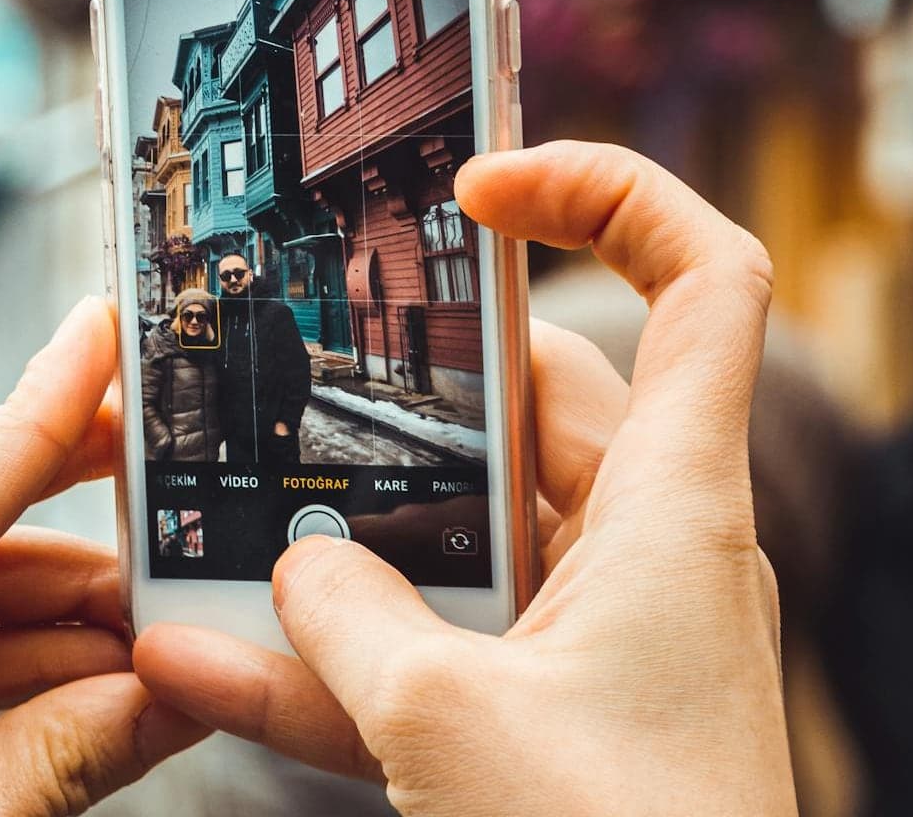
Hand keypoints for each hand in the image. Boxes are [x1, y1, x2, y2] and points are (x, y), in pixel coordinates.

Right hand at [134, 141, 794, 814]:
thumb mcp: (454, 725)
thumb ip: (350, 625)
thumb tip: (294, 572)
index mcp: (675, 505)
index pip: (704, 278)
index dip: (608, 193)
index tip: (482, 186)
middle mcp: (648, 548)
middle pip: (533, 399)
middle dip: (404, 392)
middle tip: (291, 367)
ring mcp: (599, 633)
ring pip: (465, 534)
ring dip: (347, 542)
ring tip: (216, 522)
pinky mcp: (552, 713)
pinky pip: (436, 649)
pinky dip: (340, 655)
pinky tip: (208, 662)